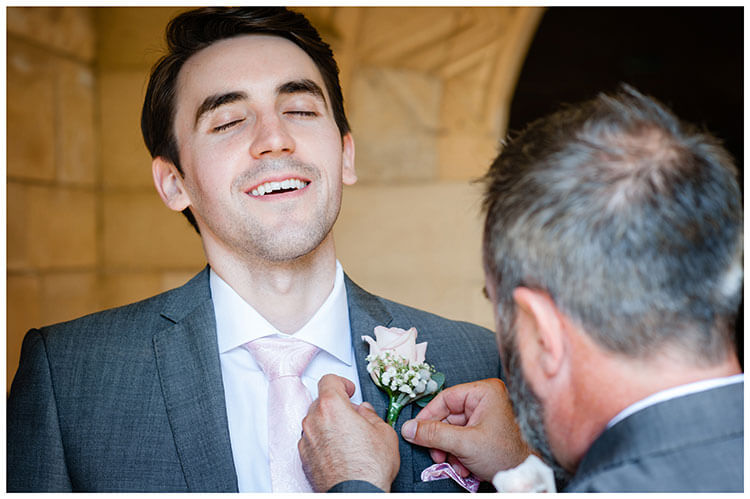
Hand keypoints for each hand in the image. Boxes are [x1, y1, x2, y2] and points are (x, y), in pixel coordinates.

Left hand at [299, 374, 399, 491]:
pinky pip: (311, 440)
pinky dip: (321, 441)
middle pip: (321, 401)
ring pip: (315, 421)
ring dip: (328, 423)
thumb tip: (365, 412)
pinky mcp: (304, 457)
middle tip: (352, 415)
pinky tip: (338, 451)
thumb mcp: (384, 433)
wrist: (356, 494)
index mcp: (332, 407)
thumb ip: (372, 415)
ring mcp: (306, 439)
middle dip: (336, 405)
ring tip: (347, 437)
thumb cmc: (368, 469)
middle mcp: (314, 421)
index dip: (341, 382)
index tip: (348, 390)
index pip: (329, 380)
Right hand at [400, 378, 529, 481]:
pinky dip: (459, 453)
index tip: (415, 430)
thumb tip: (410, 429)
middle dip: (441, 440)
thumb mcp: (465, 444)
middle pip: (448, 416)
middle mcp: (486, 400)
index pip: (445, 399)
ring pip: (453, 430)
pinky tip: (464, 466)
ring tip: (454, 463)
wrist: (527, 476)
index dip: (428, 416)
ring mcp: (487, 415)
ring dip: (449, 450)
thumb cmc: (507, 454)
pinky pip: (463, 438)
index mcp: (484, 392)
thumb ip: (434, 434)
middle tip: (436, 454)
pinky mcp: (486, 430)